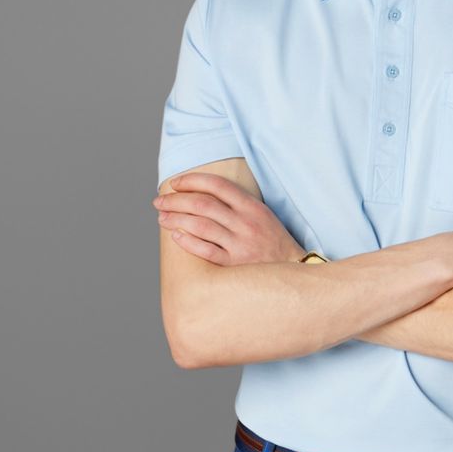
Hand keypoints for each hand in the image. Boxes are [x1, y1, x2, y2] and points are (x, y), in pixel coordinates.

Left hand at [155, 170, 304, 263]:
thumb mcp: (262, 214)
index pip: (216, 185)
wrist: (293, 271)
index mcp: (252, 207)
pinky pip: (206, 250)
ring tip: (162, 218)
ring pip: (200, 226)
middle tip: (159, 202)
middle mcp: (245, 223)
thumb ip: (237, 203)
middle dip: (176, 201)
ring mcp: (240, 244)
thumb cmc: (273, 241)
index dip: (192, 180)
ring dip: (176, 219)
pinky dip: (188, 242)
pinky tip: (176, 236)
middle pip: (202, 204)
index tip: (174, 183)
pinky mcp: (236, 265)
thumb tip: (200, 194)